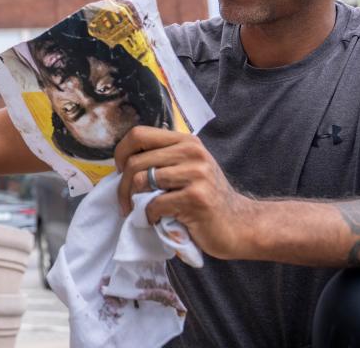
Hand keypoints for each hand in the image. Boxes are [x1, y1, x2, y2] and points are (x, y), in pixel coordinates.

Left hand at [114, 126, 258, 259]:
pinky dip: (150, 215)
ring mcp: (196, 174)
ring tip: (141, 211)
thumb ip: (162, 159)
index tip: (120, 172)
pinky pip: (155, 203)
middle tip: (125, 203)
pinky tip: (158, 220)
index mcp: (185, 140)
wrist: (239, 225)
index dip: (121, 153)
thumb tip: (122, 163)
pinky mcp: (196, 198)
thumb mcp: (187, 168)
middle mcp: (192, 152)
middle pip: (135, 161)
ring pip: (142, 180)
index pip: (139, 134)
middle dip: (122, 186)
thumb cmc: (206, 198)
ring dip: (135, 201)